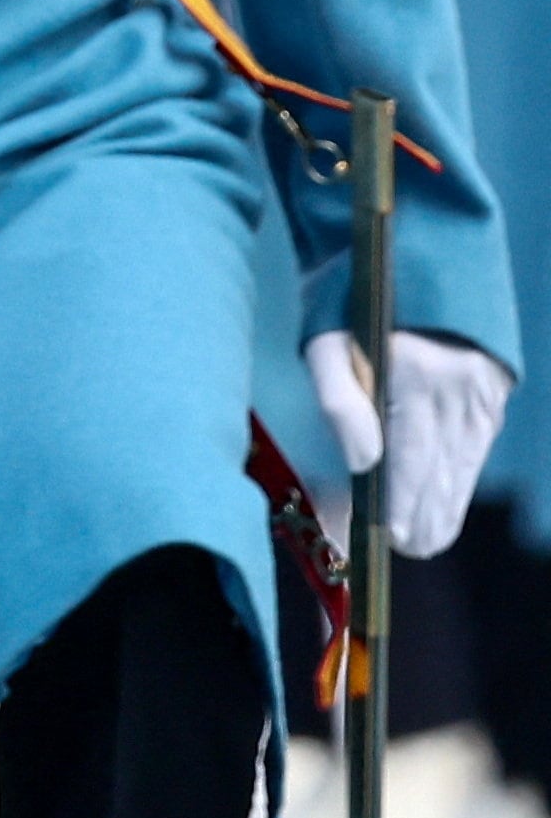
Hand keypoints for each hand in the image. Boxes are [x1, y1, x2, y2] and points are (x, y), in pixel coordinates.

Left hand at [305, 328, 514, 555]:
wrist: (418, 267)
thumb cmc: (353, 309)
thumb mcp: (327, 342)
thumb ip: (338, 401)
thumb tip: (362, 463)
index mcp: (413, 378)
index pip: (408, 461)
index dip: (398, 505)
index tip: (387, 538)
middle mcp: (455, 393)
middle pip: (438, 475)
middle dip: (420, 518)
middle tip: (403, 549)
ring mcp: (480, 399)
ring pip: (461, 471)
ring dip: (442, 510)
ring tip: (421, 542)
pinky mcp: (490, 403)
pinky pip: (473, 455)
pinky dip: (457, 484)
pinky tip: (442, 508)